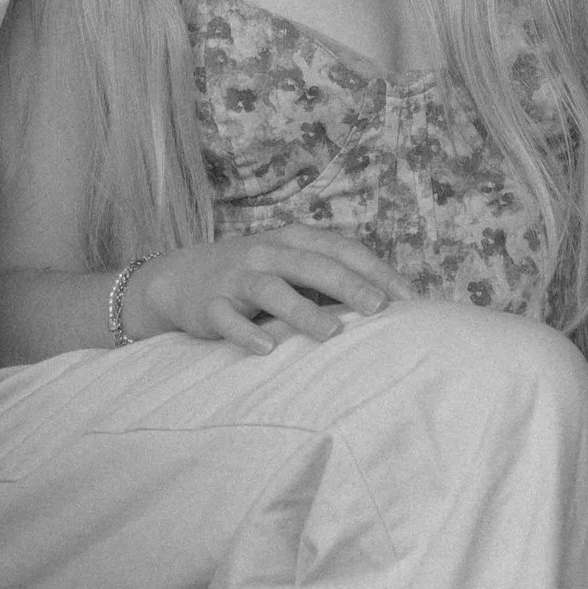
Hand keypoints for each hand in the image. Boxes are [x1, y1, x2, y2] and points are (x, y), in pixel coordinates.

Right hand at [129, 226, 404, 352]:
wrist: (181, 277)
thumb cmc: (255, 274)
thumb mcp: (292, 263)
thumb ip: (330, 275)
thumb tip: (390, 301)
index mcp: (293, 239)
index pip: (341, 249)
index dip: (375, 270)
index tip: (407, 297)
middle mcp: (267, 253)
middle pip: (311, 265)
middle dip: (347, 285)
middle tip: (380, 308)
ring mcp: (236, 278)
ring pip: (272, 291)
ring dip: (303, 311)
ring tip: (332, 333)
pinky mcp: (211, 305)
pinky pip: (229, 319)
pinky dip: (247, 333)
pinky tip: (268, 349)